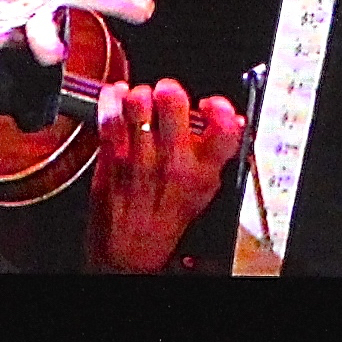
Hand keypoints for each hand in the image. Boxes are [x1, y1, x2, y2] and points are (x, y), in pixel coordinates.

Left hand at [85, 76, 241, 272]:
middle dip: (169, 90)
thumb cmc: (165, 221)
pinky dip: (112, 98)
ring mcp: (138, 157)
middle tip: (167, 97)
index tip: (208, 105)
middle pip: (172, 99)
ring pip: (138, 101)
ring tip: (142, 102)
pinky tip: (118, 97)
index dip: (219, 106)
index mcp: (202, 171)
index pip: (224, 125)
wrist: (129, 250)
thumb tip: (232, 121)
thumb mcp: (204, 191)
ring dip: (140, 94)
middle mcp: (171, 161)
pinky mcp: (110, 156)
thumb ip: (218, 154)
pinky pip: (110, 114)